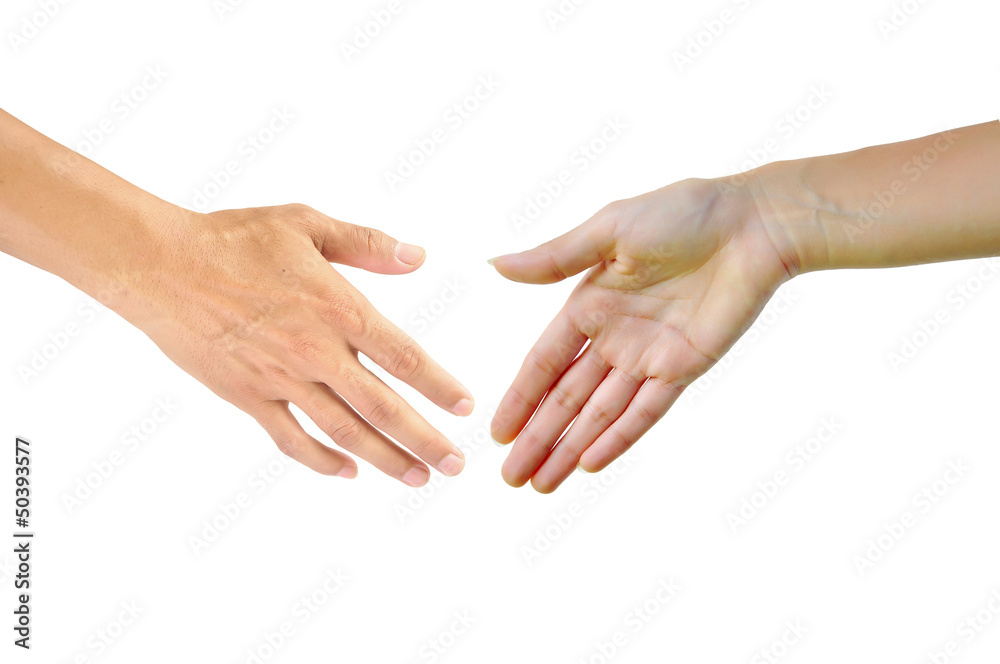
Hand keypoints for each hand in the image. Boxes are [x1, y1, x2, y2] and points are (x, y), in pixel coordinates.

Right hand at [118, 204, 473, 485]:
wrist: (161, 264)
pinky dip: (320, 461)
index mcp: (338, 308)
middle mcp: (316, 352)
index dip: (439, 386)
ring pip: (343, 432)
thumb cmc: (235, 238)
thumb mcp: (307, 223)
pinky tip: (347, 473)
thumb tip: (419, 256)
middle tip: (456, 464)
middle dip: (425, 439)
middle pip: (383, 408)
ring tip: (418, 478)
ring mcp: (281, 379)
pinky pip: (289, 440)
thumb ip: (367, 245)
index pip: (404, 357)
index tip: (465, 406)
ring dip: (385, 459)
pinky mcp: (247, 397)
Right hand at [489, 177, 795, 491]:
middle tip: (510, 478)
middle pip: (566, 399)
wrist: (753, 225)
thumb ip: (555, 259)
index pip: (544, 362)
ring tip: (540, 483)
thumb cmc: (683, 213)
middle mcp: (613, 337)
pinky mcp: (683, 368)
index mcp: (589, 305)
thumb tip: (495, 265)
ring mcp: (647, 357)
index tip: (496, 433)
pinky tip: (590, 464)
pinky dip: (618, 437)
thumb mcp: (609, 229)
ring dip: (570, 448)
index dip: (520, 398)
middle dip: (538, 438)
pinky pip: (646, 411)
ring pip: (600, 414)